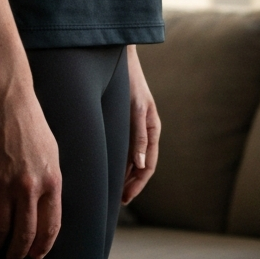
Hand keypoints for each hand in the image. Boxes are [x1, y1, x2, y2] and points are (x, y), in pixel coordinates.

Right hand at [0, 78, 61, 258]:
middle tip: (11, 257)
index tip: (34, 255)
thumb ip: (50, 181)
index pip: (50, 226)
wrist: (4, 98)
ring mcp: (3, 183)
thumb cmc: (29, 121)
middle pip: (24, 233)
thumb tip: (46, 208)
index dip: (41, 246)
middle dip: (17, 252)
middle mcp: (29, 187)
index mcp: (51, 181)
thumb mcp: (51, 152)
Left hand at [121, 45, 159, 204]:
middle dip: (131, 184)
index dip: (137, 184)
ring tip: (111, 190)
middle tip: (117, 200)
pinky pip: (124, 147)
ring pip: (132, 158)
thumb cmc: (130, 81)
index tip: (125, 199)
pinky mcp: (125, 120)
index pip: (148, 165)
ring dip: (124, 174)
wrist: (120, 57)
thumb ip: (139, 135)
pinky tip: (107, 167)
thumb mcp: (136, 108)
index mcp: (152, 128)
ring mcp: (136, 125)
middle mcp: (146, 129)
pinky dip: (118, 160)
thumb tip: (139, 165)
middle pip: (140, 165)